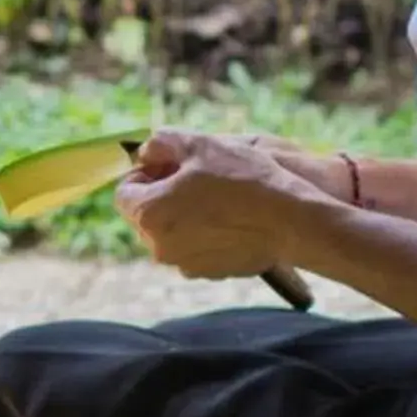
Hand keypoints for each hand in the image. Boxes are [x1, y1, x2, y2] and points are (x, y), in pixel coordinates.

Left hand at [116, 128, 329, 279]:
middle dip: (164, 194)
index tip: (173, 165)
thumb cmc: (243, 178)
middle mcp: (158, 246)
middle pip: (146, 214)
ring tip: (219, 196)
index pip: (124, 192)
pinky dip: (205, 233)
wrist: (291, 220)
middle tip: (198, 177)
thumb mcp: (198, 144)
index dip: (146, 173)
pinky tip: (232, 218)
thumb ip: (161, 143)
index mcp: (147, 214)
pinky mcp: (208, 273)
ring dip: (184, 214)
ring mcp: (183, 264)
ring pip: (171, 232)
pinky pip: (195, 247)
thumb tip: (146, 153)